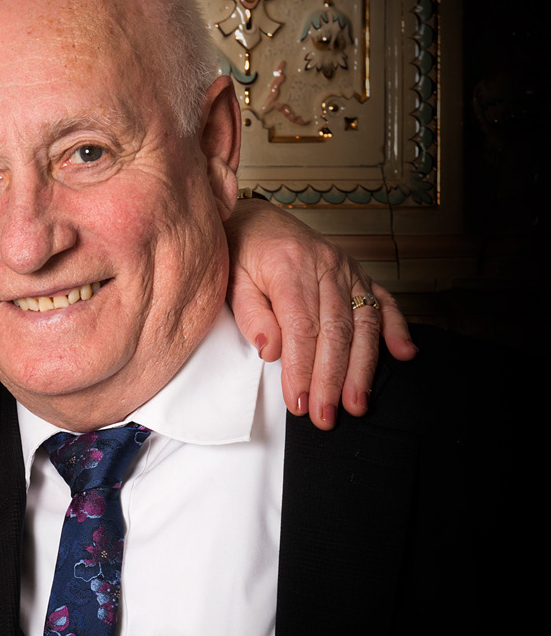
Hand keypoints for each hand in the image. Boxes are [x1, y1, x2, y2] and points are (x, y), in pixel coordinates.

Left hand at [224, 198, 415, 428]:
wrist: (258, 220)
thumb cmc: (242, 253)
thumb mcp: (231, 280)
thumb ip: (250, 314)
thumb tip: (270, 349)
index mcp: (288, 265)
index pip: (301, 326)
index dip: (302, 368)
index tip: (299, 401)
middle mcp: (324, 266)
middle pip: (335, 330)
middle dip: (332, 379)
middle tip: (326, 415)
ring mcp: (347, 270)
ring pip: (362, 323)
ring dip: (363, 367)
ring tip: (357, 402)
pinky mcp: (359, 275)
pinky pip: (384, 302)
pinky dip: (397, 328)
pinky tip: (404, 354)